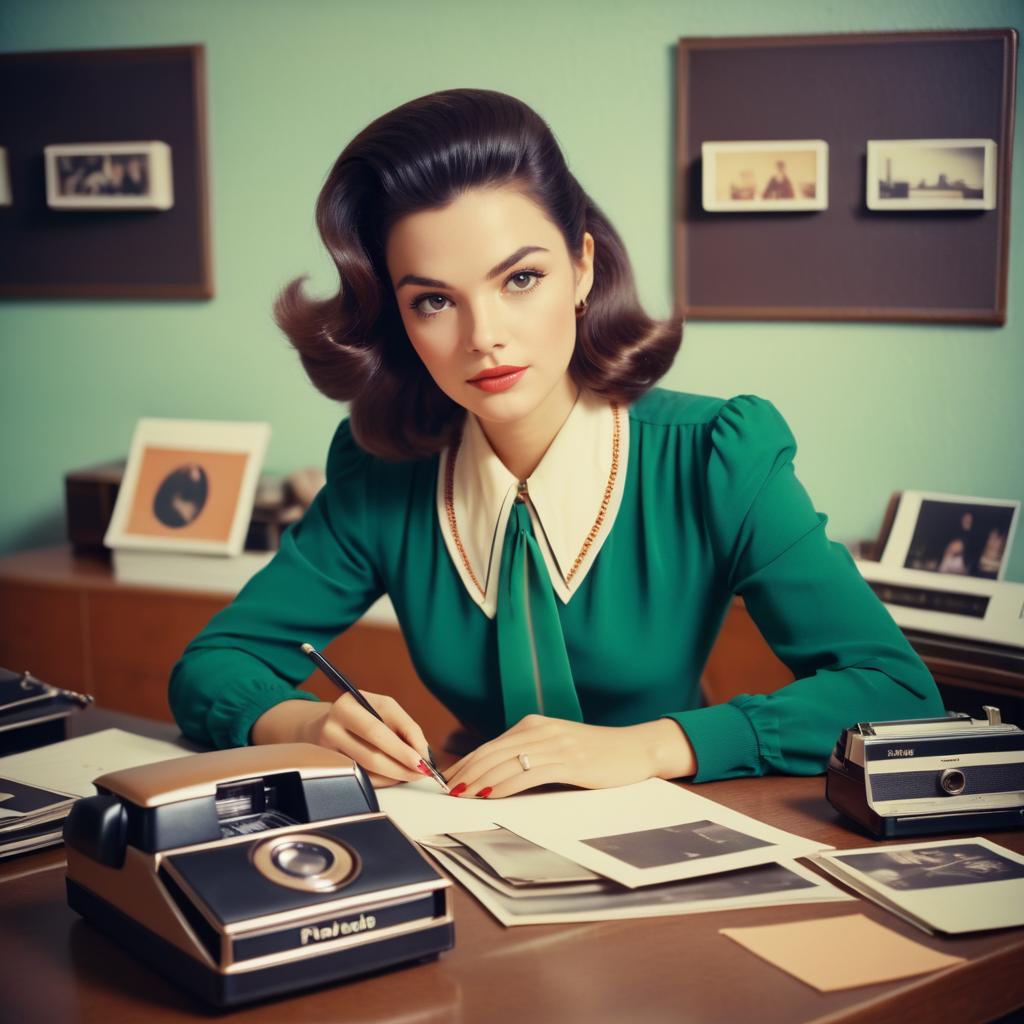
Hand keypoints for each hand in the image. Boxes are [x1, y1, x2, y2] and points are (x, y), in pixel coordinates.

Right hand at [298, 691, 432, 788]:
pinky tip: (393, 777)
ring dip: (395, 773)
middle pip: (374, 745)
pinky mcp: (328, 764)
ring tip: (411, 775)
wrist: (322, 727)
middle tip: (422, 772)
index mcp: (352, 701)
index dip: (408, 740)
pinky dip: (382, 780)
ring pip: (368, 764)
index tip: (425, 757)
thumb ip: (405, 728)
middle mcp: (336, 720)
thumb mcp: (382, 711)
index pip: (384, 720)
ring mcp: (327, 743)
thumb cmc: (362, 718)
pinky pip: (361, 776)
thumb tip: (423, 753)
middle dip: (403, 761)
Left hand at [444, 715, 696, 798]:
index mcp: (534, 724)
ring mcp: (555, 745)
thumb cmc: (596, 753)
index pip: (490, 745)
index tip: (446, 780)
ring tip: (459, 795)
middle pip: (491, 753)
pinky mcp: (569, 762)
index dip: (465, 763)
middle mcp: (540, 730)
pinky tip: (491, 796)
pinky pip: (529, 774)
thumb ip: (529, 754)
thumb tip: (494, 775)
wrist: (635, 749)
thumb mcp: (558, 747)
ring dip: (479, 780)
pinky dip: (505, 785)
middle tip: (443, 790)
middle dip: (465, 772)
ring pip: (505, 763)